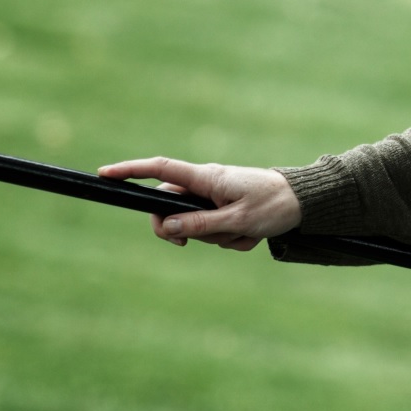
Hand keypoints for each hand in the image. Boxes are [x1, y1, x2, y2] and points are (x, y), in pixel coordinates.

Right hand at [96, 157, 302, 250]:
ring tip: (245, 231)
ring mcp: (215, 197)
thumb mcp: (237, 220)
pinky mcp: (225, 209)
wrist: (305, 203)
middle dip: (185, 231)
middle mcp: (207, 184)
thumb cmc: (274, 205)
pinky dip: (230, 237)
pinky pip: (215, 231)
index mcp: (206, 178)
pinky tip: (251, 234)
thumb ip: (199, 225)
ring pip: (195, 225)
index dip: (130, 170)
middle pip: (172, 209)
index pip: (160, 170)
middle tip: (202, 240)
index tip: (104, 174)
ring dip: (218, 236)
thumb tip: (167, 227)